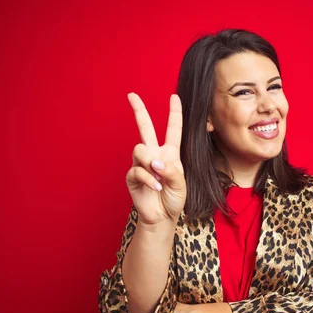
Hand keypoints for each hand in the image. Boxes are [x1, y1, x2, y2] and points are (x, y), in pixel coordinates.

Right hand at [126, 93, 185, 224]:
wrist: (162, 217)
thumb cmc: (174, 199)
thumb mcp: (181, 184)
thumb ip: (171, 170)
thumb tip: (155, 161)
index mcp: (170, 153)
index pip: (173, 129)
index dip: (174, 113)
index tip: (174, 97)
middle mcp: (155, 154)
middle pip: (145, 127)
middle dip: (139, 110)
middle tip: (131, 95)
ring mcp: (142, 164)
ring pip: (140, 149)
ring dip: (150, 162)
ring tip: (158, 177)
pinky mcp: (132, 176)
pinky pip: (137, 169)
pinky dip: (148, 178)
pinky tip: (155, 187)